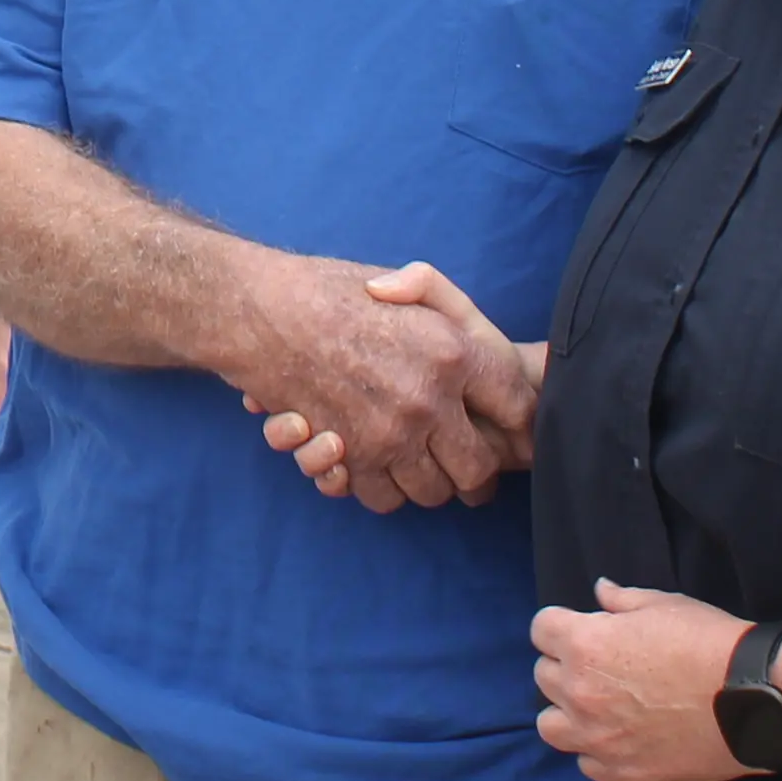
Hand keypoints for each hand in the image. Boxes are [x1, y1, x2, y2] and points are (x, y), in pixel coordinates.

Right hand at [221, 251, 534, 514]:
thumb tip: (479, 349)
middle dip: (476, 473)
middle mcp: (428, 399)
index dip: (523, 425)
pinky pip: (383, 498)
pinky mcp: (349, 457)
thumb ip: (448, 309)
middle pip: (479, 468)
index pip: (519, 408)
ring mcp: (388, 434)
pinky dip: (382, 487)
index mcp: (452, 352)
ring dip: (427, 482)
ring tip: (418, 462)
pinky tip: (377, 464)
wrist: (259, 310)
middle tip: (467, 467)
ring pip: (431, 492)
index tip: (515, 430)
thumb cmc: (329, 291)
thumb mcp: (401, 282)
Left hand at [535, 581, 761, 780]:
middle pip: (544, 675)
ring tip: (599, 707)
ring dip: (568, 712)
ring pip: (552, 726)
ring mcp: (597, 737)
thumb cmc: (708, 641)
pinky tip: (622, 738)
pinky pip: (586, 763)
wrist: (755, 698)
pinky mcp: (621, 772)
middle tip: (601, 667)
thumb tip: (600, 591)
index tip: (584, 630)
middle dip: (566, 666)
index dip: (562, 626)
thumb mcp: (664, 605)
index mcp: (583, 643)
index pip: (541, 629)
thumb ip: (621, 600)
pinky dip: (597, 751)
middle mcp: (579, 691)